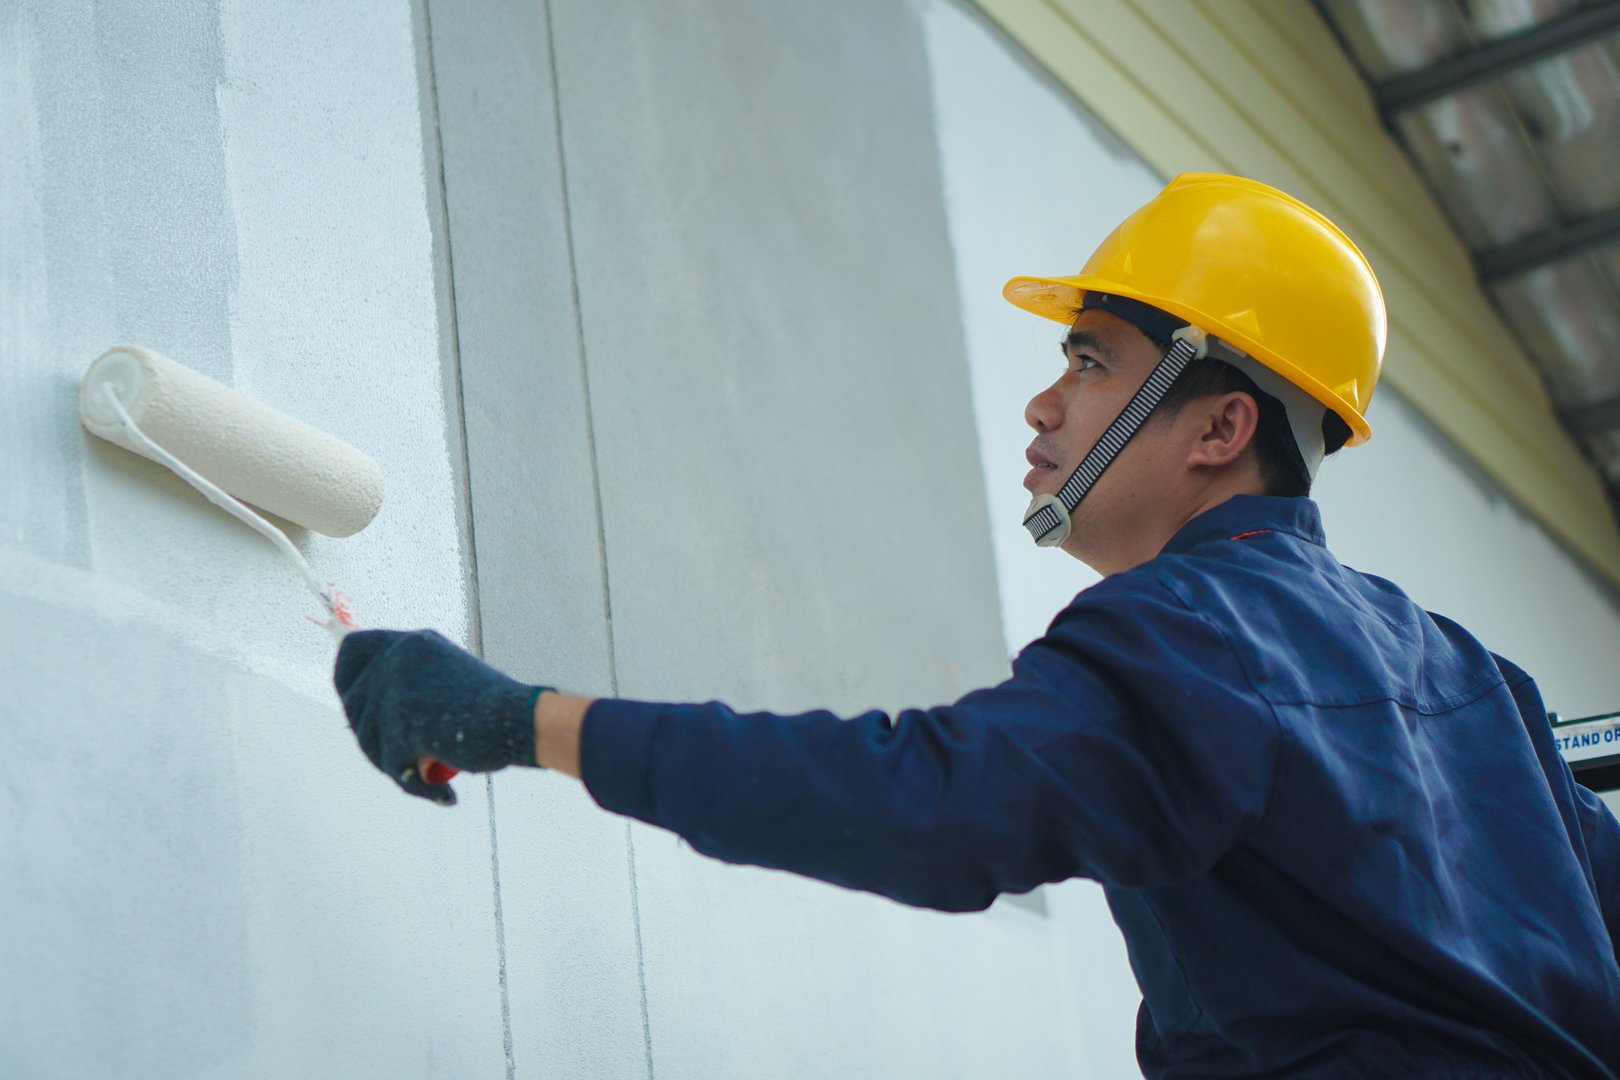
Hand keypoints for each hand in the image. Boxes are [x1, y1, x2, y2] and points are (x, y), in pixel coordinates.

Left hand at [333, 629, 548, 805]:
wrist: (522, 719)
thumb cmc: (496, 710)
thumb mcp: (447, 682)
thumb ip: (414, 688)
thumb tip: (372, 717)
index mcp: (413, 643)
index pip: (353, 650)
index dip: (346, 680)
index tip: (354, 705)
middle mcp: (399, 656)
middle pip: (354, 703)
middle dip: (371, 737)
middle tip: (399, 760)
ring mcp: (396, 686)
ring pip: (368, 739)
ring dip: (394, 765)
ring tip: (428, 777)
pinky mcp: (401, 719)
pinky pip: (392, 764)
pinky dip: (417, 785)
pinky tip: (444, 795)